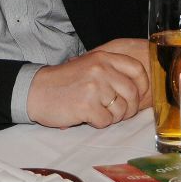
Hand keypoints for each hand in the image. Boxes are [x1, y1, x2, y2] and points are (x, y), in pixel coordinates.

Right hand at [26, 45, 149, 128]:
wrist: (36, 91)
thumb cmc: (64, 82)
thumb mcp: (89, 66)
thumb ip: (111, 71)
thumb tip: (139, 88)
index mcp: (103, 58)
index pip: (137, 68)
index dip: (143, 84)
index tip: (139, 95)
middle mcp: (101, 69)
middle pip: (132, 93)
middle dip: (130, 108)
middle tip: (118, 113)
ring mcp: (94, 87)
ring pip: (122, 109)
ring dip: (113, 117)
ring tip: (97, 112)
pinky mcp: (86, 105)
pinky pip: (106, 121)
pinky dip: (99, 123)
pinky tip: (87, 117)